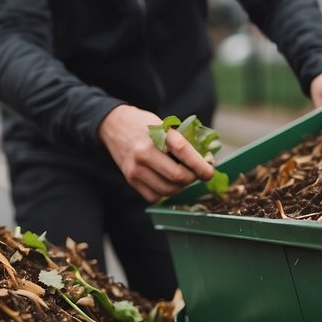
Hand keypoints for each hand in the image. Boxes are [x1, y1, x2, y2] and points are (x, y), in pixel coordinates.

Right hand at [99, 105, 214, 202]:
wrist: (113, 125)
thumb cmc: (144, 124)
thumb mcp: (163, 125)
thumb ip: (182, 142)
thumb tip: (206, 162)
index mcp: (157, 134)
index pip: (184, 152)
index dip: (200, 166)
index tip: (209, 172)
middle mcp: (144, 153)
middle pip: (178, 176)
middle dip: (192, 178)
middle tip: (196, 174)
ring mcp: (136, 169)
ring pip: (168, 190)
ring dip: (180, 186)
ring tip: (182, 177)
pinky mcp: (130, 179)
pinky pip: (154, 196)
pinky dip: (165, 193)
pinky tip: (167, 182)